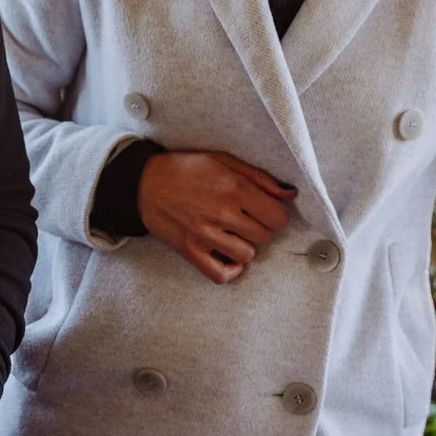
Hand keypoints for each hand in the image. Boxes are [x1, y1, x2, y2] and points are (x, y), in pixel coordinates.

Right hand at [138, 151, 295, 284]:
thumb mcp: (224, 160)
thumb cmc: (186, 168)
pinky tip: (229, 257)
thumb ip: (260, 178)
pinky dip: (230, 270)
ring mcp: (205, 235)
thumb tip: (291, 193)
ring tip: (234, 233)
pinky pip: (221, 274)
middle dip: (261, 228)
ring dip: (245, 245)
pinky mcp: (190, 251)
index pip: (278, 217)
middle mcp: (222, 213)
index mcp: (235, 188)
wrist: (144, 182)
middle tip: (247, 219)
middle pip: (265, 236)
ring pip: (247, 255)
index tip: (266, 211)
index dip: (276, 214)